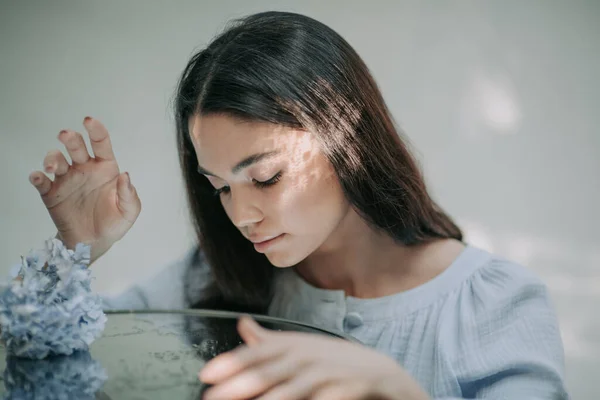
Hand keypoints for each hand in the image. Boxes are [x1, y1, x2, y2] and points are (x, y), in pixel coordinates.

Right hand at [28, 117, 140, 263]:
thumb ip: (129, 193)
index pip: (101, 143)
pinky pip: (42, 182)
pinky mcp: (52, 193)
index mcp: (105, 168)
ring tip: (52, 166)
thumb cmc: (114, 222)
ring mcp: (67, 180)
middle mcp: (85, 169)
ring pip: (56, 160)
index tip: (89, 121)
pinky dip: (37, 177)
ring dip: (52, 158)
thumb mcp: (129, 210)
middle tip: (66, 135)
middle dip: (70, 138)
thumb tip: (125, 175)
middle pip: (75, 147)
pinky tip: (38, 177)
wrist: (94, 242)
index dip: (95, 130)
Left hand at [199, 316, 430, 399]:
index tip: (206, 374)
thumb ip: (270, 341)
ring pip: (296, 385)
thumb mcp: (301, 348)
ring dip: (273, 396)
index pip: (259, 353)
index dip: (233, 362)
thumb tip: (243, 324)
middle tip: (212, 396)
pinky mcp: (349, 386)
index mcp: (295, 346)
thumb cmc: (334, 362)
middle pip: (271, 369)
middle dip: (242, 382)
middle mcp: (309, 356)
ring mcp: (330, 372)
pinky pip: (328, 397)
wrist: (382, 373)